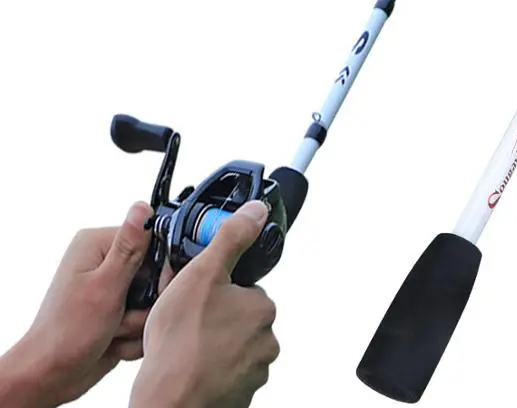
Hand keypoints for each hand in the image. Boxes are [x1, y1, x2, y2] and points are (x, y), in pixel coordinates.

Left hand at [0, 201, 152, 407]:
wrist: (48, 378)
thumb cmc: (66, 334)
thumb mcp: (105, 287)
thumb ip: (130, 248)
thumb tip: (142, 207)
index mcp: (97, 244)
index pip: (151, 239)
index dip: (158, 267)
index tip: (152, 288)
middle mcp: (104, 261)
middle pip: (155, 271)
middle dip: (147, 301)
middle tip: (124, 316)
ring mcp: (111, 286)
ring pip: (152, 297)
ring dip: (139, 320)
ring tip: (115, 331)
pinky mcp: (116, 308)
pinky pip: (144, 315)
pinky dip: (133, 332)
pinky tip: (114, 340)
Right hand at [130, 200, 279, 407]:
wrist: (167, 406)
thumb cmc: (179, 346)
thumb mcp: (202, 274)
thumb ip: (231, 238)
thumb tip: (255, 211)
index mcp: (262, 309)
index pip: (243, 289)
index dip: (215, 290)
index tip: (196, 299)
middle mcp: (266, 342)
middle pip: (236, 319)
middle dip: (213, 319)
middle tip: (184, 324)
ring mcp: (253, 373)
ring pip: (229, 347)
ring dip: (209, 346)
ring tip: (182, 349)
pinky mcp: (239, 397)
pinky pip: (223, 375)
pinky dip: (207, 372)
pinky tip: (186, 369)